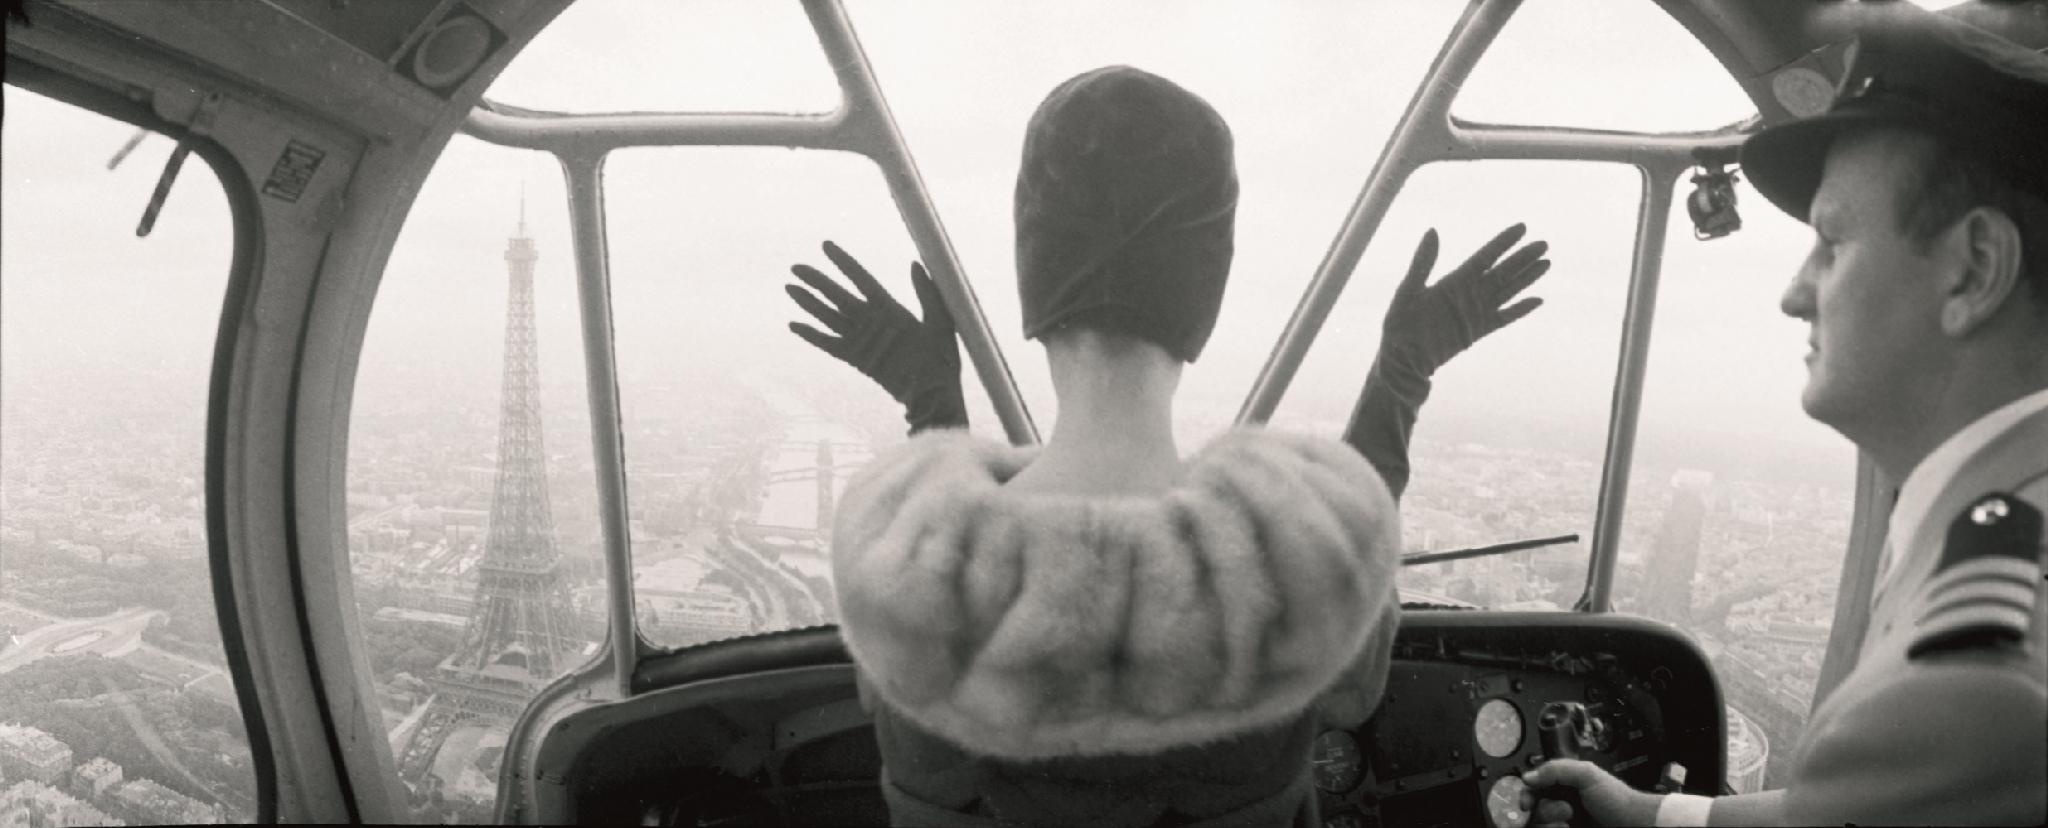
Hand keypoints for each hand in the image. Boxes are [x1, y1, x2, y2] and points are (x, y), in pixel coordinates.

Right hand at [786, 241, 966, 431]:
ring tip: (789, 287)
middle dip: (816, 280)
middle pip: (837, 295)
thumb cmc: (944, 359)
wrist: (936, 393)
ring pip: (828, 316)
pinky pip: (828, 345)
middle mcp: (871, 321)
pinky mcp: (855, 359)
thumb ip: (927, 293)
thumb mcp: (941, 321)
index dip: (843, 262)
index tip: (826, 245)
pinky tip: (793, 325)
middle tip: (795, 266)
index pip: (861, 279)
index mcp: (890, 308)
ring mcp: (862, 340)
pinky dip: (811, 335)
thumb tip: (915, 263)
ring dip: (808, 303)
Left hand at [1379, 223, 1550, 377]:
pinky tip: (1538, 300)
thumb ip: (1423, 262)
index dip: (1503, 242)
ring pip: (1508, 290)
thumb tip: (1433, 230)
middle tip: (1544, 244)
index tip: (1522, 227)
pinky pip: (1505, 317)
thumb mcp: (1409, 290)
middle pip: (1503, 271)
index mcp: (1454, 280)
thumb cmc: (1400, 325)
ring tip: (1546, 263)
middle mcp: (1469, 293)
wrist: (1403, 360)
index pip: (1485, 256)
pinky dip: (1521, 309)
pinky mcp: (1479, 331)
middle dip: (1523, 257)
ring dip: (1527, 278)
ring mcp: (1476, 312)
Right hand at [1518, 759, 1662, 826]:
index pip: (1534, 788)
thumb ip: (1556, 769)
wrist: (1637, 825)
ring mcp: (1565, 823)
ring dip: (1548, 824)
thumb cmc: (1618, 800)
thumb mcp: (1588, 775)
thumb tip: (1528, 777)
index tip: (1527, 803)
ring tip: (1567, 825)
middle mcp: (1562, 804)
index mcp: (1564, 785)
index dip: (1527, 795)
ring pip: (1539, 825)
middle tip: (1567, 811)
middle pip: (1534, 810)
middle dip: (1546, 811)